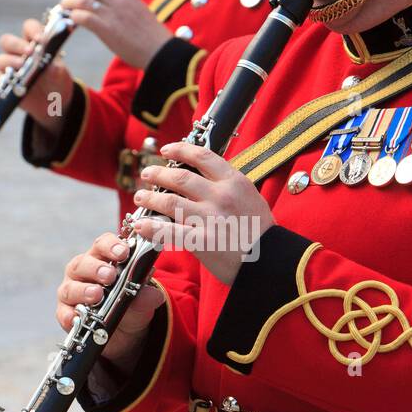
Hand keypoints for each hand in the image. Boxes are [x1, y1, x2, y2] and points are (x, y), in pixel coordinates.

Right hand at [0, 18, 74, 128]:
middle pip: (7, 41)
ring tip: (22, 67)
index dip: (33, 30)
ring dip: (11, 62)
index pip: (28, 28)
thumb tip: (52, 67)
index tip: (41, 39)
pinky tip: (8, 82)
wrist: (53, 101)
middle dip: (17, 45)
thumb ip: (56, 69)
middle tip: (29, 52)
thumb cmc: (55, 79)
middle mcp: (17, 52)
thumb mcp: (59, 74)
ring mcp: (8, 67)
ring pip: (0, 59)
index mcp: (33, 42)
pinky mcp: (3, 83)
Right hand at [56, 232, 164, 364]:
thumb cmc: (130, 305)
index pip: (103, 245)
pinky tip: (77, 317)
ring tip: (96, 294)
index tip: (124, 252)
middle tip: (110, 275)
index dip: (112, 246)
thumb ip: (145, 296)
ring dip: (83, 290)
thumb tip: (154, 296)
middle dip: (96, 268)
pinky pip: (63, 313)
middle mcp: (83, 272)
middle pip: (83, 263)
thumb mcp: (142, 301)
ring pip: (71, 287)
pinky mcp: (65, 313)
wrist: (124, 332)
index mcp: (102, 259)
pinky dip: (69, 315)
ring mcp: (72, 292)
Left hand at [61, 0, 169, 68]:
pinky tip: (74, 20)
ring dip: (69, 2)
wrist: (161, 51)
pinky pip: (83, 17)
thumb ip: (123, 1)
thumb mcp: (138, 8)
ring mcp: (112, 14)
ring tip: (66, 6)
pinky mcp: (107, 30)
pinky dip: (74, 16)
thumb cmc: (151, 34)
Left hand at [130, 141, 274, 286]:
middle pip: (180, 177)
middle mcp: (221, 195)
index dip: (180, 150)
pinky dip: (151, 226)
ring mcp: (210, 218)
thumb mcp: (252, 198)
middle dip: (158, 173)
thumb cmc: (262, 233)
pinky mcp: (202, 241)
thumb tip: (207, 177)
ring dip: (150, 197)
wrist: (271, 261)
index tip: (167, 150)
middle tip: (147, 174)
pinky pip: (169, 230)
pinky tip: (140, 224)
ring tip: (140, 197)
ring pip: (170, 200)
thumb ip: (230, 186)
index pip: (202, 156)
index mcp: (235, 182)